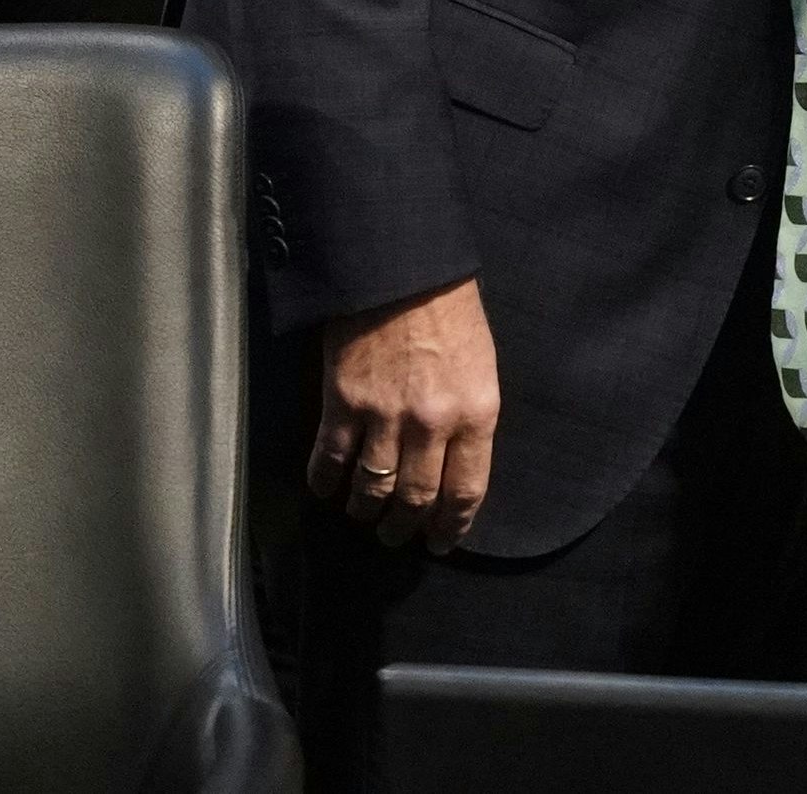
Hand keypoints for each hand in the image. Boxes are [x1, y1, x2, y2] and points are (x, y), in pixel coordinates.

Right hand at [312, 278, 498, 552]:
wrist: (401, 265)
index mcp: (476, 413)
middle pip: (416, 499)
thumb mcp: (481, 365)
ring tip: (362, 516)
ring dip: (365, 510)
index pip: (466, 491)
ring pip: (373, 487)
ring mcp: (385, 415)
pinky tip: (325, 490)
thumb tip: (453, 462)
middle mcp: (432, 424)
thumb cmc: (449, 308)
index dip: (451, 526)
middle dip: (404, 527)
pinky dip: (325, 482)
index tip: (440, 542)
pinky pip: (330, 459)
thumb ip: (469, 417)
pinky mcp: (342, 402)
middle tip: (395, 536)